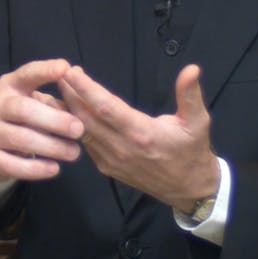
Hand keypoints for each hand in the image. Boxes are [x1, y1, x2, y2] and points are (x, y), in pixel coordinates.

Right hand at [0, 59, 85, 183]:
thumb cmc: (23, 120)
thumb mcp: (36, 103)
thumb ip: (57, 97)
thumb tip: (78, 75)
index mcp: (9, 86)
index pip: (26, 74)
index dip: (44, 70)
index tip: (65, 68)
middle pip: (24, 109)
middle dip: (54, 120)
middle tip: (79, 129)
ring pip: (21, 139)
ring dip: (51, 147)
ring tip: (74, 153)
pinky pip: (13, 164)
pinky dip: (36, 168)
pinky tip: (54, 169)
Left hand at [59, 64, 218, 211]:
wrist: (189, 190)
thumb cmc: (192, 152)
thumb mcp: (198, 122)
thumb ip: (190, 95)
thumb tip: (192, 68)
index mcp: (141, 133)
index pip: (106, 107)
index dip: (86, 89)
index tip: (71, 71)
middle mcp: (122, 148)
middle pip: (87, 118)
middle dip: (71, 94)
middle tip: (59, 73)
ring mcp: (112, 160)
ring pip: (83, 131)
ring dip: (69, 109)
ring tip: (60, 88)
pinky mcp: (107, 168)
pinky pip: (87, 144)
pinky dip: (74, 127)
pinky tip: (68, 112)